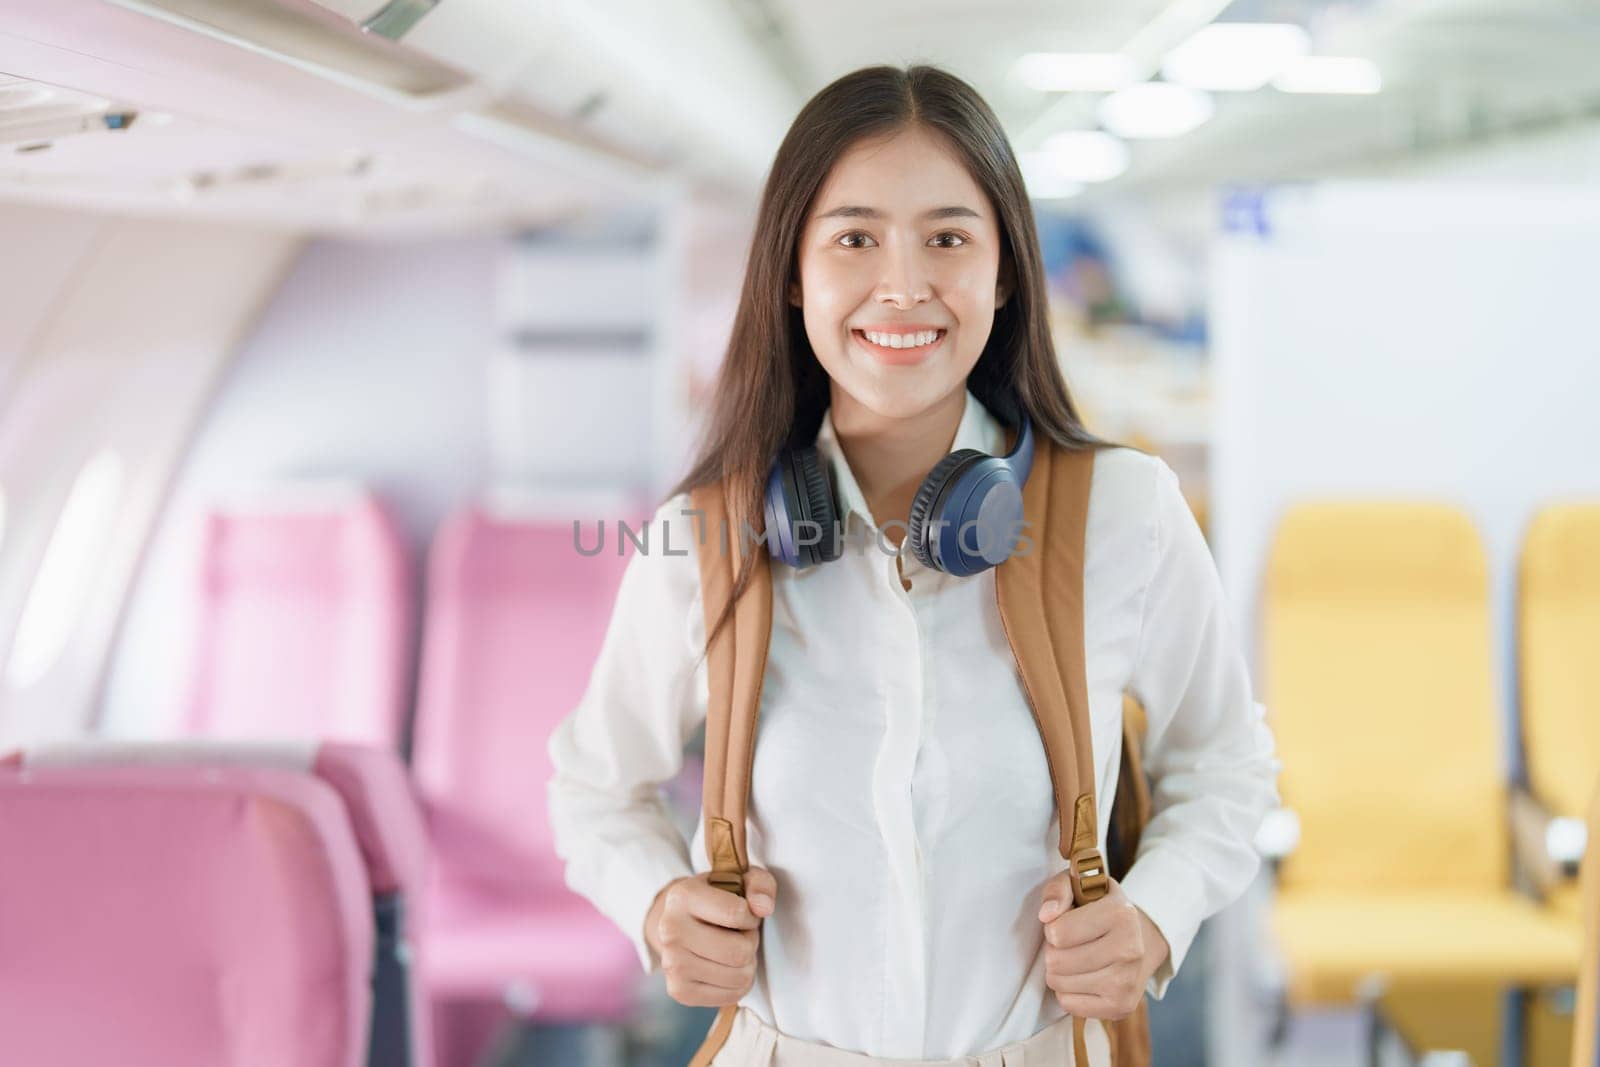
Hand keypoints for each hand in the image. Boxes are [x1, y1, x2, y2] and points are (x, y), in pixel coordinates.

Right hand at [645, 868, 776, 1006]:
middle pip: (738, 951)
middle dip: (750, 942)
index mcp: (682, 896)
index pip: (736, 914)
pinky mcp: (679, 991)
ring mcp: (672, 964)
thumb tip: (764, 908)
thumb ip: (760, 884)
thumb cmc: (717, 898)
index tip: (743, 913)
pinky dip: (739, 983)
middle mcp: (670, 931)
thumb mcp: (740, 879)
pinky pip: (731, 995)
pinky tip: (727, 967)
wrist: (679, 922)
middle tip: (740, 933)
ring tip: (732, 948)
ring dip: (746, 963)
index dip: (751, 916)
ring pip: (738, 976)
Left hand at [1037, 872, 1168, 1020]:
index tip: (1066, 923)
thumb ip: (1058, 890)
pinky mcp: (1121, 1007)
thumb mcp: (1080, 886)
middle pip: (1056, 961)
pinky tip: (1082, 977)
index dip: (1053, 928)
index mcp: (1121, 914)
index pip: (1058, 933)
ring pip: (1059, 983)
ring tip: (1074, 958)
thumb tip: (1046, 914)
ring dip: (1058, 971)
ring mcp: (1127, 982)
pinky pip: (1069, 1004)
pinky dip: (1067, 992)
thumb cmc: (1101, 910)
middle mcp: (1129, 950)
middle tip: (1069, 943)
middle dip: (1054, 950)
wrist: (1141, 938)